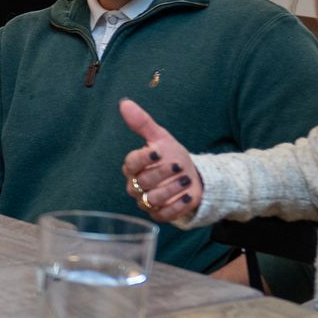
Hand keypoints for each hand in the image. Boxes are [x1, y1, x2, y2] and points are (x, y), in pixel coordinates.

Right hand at [119, 99, 201, 221]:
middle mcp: (136, 185)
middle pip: (142, 182)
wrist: (193, 177)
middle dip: (162, 173)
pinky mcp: (159, 214)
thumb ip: (142, 122)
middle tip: (179, 165)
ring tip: (186, 180)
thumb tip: (124, 102)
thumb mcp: (161, 137)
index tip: (159, 152)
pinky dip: (176, 206)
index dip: (144, 159)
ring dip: (171, 189)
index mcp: (133, 167)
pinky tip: (187, 196)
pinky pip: (163, 215)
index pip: (131, 164)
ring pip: (152, 199)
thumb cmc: (172, 156)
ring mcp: (146, 201)